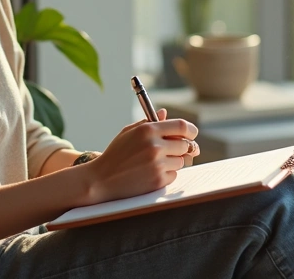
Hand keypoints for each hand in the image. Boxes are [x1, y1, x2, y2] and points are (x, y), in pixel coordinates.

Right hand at [79, 110, 198, 203]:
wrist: (101, 179)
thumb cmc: (115, 154)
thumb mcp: (129, 132)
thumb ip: (149, 122)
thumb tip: (165, 114)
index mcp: (148, 130)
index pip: (182, 126)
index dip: (191, 130)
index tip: (192, 134)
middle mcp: (155, 146)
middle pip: (185, 145)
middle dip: (183, 147)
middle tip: (176, 150)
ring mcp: (157, 164)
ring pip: (181, 161)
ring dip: (173, 162)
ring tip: (155, 162)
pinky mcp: (158, 180)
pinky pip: (174, 175)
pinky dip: (167, 174)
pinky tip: (151, 173)